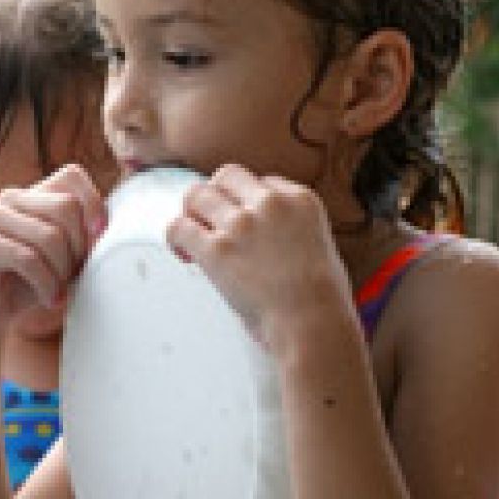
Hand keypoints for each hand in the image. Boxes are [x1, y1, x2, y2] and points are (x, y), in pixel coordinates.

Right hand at [0, 164, 107, 339]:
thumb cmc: (34, 280)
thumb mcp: (67, 256)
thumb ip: (84, 237)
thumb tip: (105, 231)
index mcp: (36, 194)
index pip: (72, 175)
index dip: (93, 202)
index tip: (100, 236)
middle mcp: (13, 198)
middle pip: (66, 207)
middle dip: (79, 246)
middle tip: (76, 274)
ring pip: (49, 235)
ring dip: (62, 270)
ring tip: (60, 290)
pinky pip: (27, 258)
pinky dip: (46, 283)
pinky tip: (49, 299)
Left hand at [166, 164, 353, 353]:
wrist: (314, 323)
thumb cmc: (324, 299)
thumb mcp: (323, 246)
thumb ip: (294, 232)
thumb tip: (270, 242)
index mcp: (301, 199)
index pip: (263, 180)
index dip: (248, 199)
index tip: (244, 215)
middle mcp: (269, 204)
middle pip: (227, 176)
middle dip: (217, 193)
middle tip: (211, 215)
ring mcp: (241, 224)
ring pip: (197, 194)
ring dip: (192, 212)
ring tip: (194, 231)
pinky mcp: (216, 249)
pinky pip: (179, 227)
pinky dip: (175, 237)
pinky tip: (183, 252)